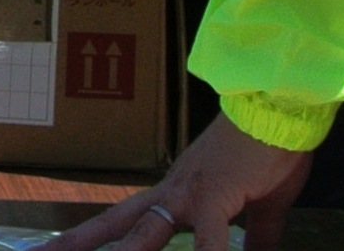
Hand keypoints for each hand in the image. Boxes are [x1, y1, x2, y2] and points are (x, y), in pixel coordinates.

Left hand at [49, 117, 309, 250]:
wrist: (280, 106)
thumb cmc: (270, 147)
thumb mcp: (261, 203)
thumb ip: (256, 235)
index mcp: (175, 191)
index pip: (125, 221)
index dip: (93, 238)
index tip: (63, 250)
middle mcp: (171, 191)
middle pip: (113, 224)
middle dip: (75, 243)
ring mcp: (188, 194)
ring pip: (144, 233)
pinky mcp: (216, 197)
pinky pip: (208, 240)